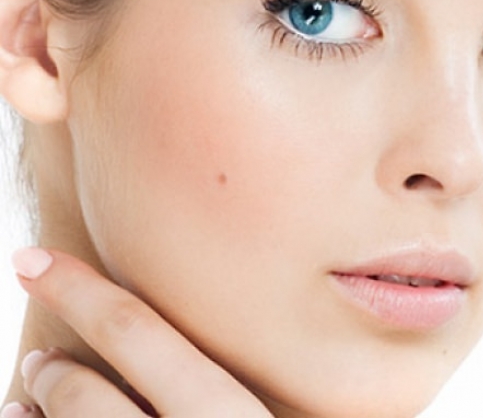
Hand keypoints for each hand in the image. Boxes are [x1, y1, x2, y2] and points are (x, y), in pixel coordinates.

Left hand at [7, 248, 273, 417]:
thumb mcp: (279, 412)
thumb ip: (249, 374)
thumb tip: (231, 314)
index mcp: (228, 413)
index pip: (135, 334)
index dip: (77, 291)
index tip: (32, 259)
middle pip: (83, 394)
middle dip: (51, 373)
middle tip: (39, 360)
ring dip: (36, 408)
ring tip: (23, 404)